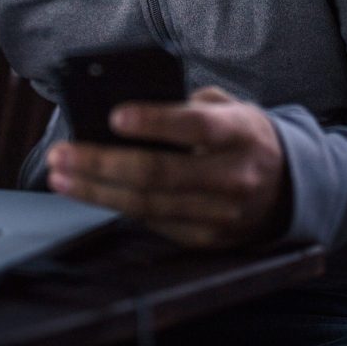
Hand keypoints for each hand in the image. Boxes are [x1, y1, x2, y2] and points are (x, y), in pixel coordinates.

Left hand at [46, 86, 290, 248]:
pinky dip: (115, 206)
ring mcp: (220, 215)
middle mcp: (233, 177)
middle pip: (158, 174)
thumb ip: (186, 107)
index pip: (196, 126)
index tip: (114, 116)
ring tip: (60, 175)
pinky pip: (152, 224)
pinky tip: (89, 191)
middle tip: (62, 154)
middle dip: (101, 163)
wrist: (286, 187)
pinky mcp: (205, 240)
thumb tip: (127, 114)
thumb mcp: (228, 109)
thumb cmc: (241, 136)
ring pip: (147, 205)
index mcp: (241, 133)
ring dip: (95, 191)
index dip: (155, 122)